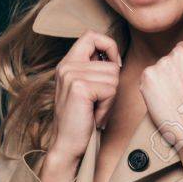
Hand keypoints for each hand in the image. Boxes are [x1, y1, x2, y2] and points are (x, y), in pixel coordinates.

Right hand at [48, 30, 121, 158]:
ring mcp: (72, 75)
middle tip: (97, 104)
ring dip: (109, 99)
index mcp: (67, 63)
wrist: (66, 146)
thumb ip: (93, 70)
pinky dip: (107, 107)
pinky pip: (110, 90)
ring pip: (113, 77)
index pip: (91, 35)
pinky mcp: (79, 88)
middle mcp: (67, 66)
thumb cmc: (80, 120)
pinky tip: (94, 116)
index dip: (108, 46)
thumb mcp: (84, 89)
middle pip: (110, 63)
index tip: (113, 66)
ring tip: (94, 111)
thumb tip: (115, 59)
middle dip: (111, 87)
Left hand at [138, 21, 182, 166]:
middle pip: (169, 58)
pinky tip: (162, 99)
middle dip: (172, 72)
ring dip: (161, 81)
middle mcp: (177, 52)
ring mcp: (161, 63)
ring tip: (172, 97)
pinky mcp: (148, 75)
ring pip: (157, 69)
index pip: (182, 49)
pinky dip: (150, 89)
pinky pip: (146, 79)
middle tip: (181, 91)